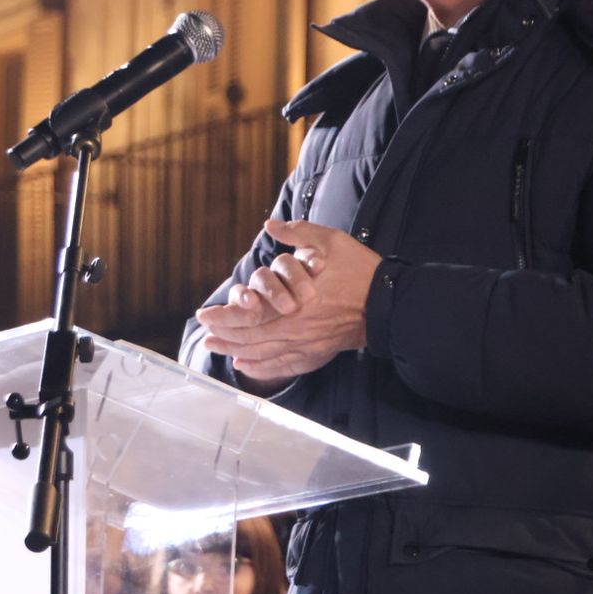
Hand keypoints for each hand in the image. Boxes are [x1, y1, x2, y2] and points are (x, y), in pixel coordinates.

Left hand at [196, 218, 381, 384]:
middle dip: (224, 335)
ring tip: (218, 348)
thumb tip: (270, 225)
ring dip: (237, 351)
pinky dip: (261, 367)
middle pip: (250, 336)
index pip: (248, 313)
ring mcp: (307, 344)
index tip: (203, 314)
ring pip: (263, 353)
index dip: (223, 315)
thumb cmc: (358, 269)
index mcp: (294, 302)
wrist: (388, 302)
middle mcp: (296, 327)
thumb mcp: (329, 241)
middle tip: (204, 333)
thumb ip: (297, 233)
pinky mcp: (317, 353)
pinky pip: (283, 365)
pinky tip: (246, 365)